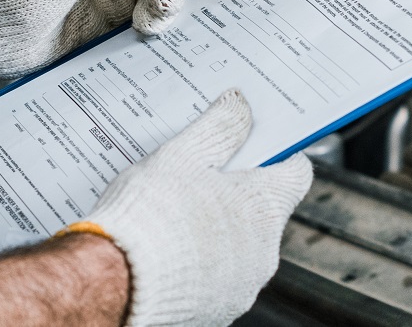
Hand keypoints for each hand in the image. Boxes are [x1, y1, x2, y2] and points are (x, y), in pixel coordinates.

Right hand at [68, 90, 312, 325]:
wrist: (115, 283)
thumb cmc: (150, 216)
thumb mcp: (183, 155)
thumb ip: (220, 127)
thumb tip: (240, 106)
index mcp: (265, 206)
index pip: (296, 172)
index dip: (278, 154)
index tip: (259, 146)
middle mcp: (265, 250)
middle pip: (263, 211)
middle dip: (235, 195)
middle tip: (196, 180)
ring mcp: (243, 286)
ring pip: (239, 248)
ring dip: (217, 232)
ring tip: (173, 218)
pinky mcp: (218, 311)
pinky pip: (217, 280)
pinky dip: (199, 266)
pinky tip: (167, 252)